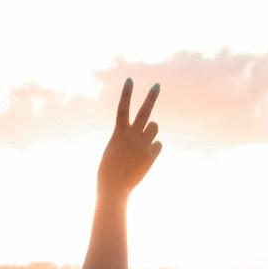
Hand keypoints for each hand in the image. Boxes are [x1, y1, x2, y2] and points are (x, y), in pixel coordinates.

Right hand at [97, 79, 161, 199]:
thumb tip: (145, 134)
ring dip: (151, 131)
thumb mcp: (113, 150)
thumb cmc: (109, 171)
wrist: (114, 188)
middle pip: (145, 112)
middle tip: (157, 86)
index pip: (122, 108)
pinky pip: (158, 144)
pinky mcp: (151, 155)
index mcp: (119, 133)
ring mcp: (142, 145)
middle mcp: (132, 136)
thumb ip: (127, 138)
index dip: (126, 94)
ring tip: (142, 143)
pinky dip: (153, 148)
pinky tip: (144, 158)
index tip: (129, 80)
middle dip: (151, 97)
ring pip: (155, 127)